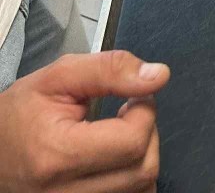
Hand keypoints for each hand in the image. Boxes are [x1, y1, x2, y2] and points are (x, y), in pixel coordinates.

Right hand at [0, 51, 169, 192]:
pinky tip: (116, 157)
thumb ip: (110, 70)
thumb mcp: (59, 76)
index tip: (132, 97)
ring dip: (143, 156)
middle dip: (147, 132)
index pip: (132, 140)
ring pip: (142, 189)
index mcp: (58, 154)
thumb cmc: (21, 114)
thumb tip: (158, 76)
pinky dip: (133, 177)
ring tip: (119, 135)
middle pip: (143, 168)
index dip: (144, 110)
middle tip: (128, 113)